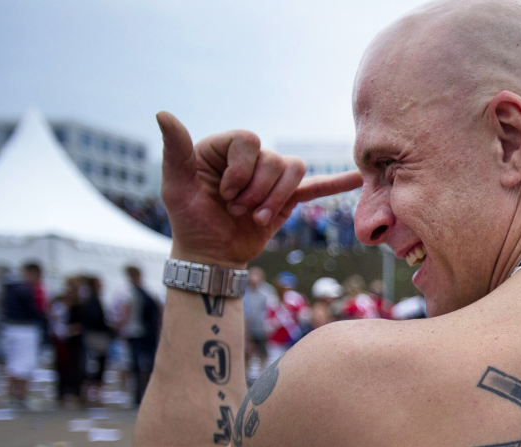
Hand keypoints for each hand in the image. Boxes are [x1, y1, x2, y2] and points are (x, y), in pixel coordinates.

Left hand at [156, 112, 362, 266]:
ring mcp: (270, 178)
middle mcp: (249, 159)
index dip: (241, 169)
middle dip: (257, 190)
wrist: (211, 257)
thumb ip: (175, 151)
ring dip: (276, 198)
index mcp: (223, 148)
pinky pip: (315, 187)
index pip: (248, 141)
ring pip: (292, 170)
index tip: (224, 193)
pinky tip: (357, 179)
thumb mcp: (176, 187)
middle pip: (273, 159)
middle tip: (237, 210)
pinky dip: (336, 182)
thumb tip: (163, 114)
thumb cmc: (189, 222)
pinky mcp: (287, 199)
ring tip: (257, 217)